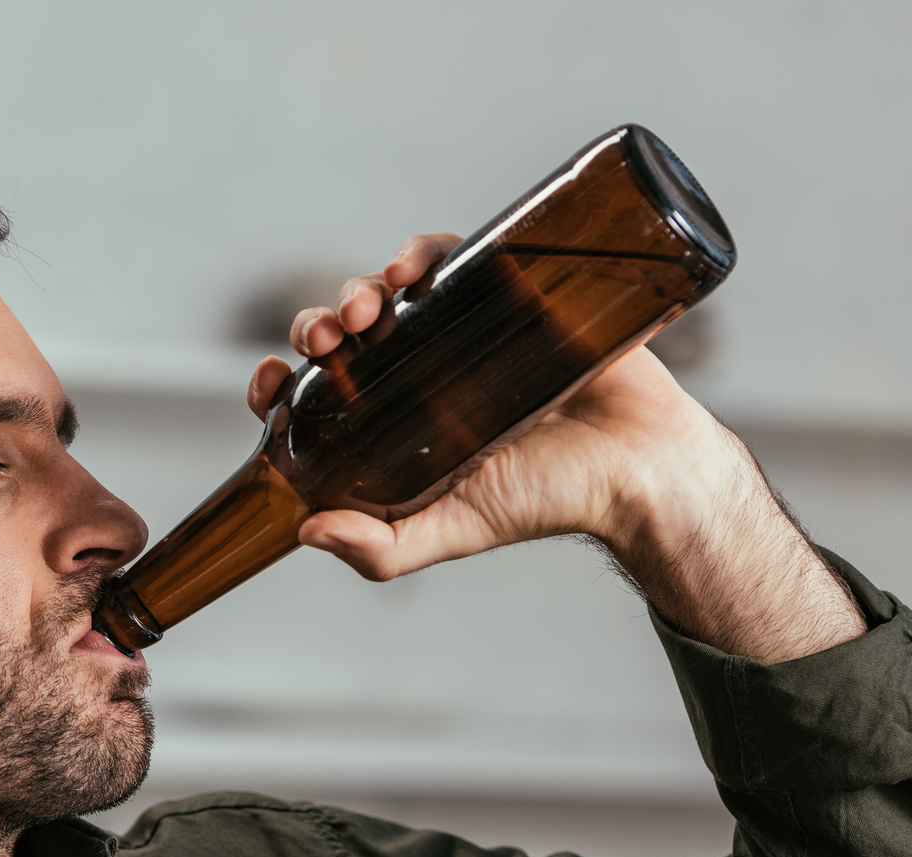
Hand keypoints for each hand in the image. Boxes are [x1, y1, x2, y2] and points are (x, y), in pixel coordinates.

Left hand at [246, 233, 865, 663]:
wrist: (640, 465)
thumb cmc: (551, 498)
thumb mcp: (453, 531)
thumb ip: (382, 550)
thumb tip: (307, 532)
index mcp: (395, 422)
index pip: (318, 393)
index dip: (284, 381)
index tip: (271, 378)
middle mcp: (421, 370)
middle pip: (345, 335)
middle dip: (319, 328)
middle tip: (326, 341)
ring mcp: (462, 327)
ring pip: (387, 290)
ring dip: (359, 286)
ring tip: (365, 308)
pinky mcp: (507, 289)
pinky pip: (451, 255)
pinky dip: (419, 251)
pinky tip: (409, 268)